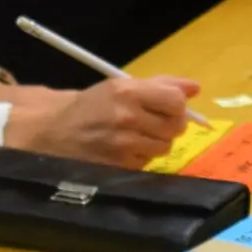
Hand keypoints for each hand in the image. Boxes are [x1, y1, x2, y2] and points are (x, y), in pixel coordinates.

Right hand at [3, 74, 197, 168]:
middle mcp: (127, 117)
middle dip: (169, 124)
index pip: (176, 101)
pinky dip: (142, 156)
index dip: (177, 105)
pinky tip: (125, 149)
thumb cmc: (93, 106)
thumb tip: (195, 87)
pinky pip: (148, 162)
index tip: (169, 107)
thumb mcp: (121, 87)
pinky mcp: (119, 165)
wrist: (55, 131)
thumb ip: (161, 85)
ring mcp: (123, 144)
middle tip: (153, 122)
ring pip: (164, 147)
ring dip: (156, 142)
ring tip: (137, 135)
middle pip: (175, 126)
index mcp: (127, 92)